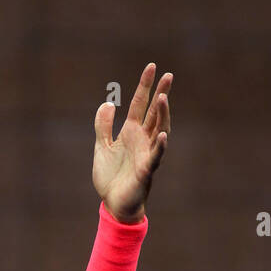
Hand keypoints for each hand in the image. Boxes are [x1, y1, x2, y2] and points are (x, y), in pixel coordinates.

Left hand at [93, 63, 171, 223]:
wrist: (113, 204)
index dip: (145, 85)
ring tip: (163, 98)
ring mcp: (146, 153)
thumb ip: (103, 126)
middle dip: (161, 94)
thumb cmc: (110, 177)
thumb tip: (107, 103)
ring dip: (162, 115)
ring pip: (158, 129)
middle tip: (168, 75)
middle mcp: (142, 139)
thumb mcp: (101, 147)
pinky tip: (163, 134)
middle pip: (154, 112)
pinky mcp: (147, 170)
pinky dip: (160, 146)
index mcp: (130, 132)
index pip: (139, 103)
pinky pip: (156, 156)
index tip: (152, 67)